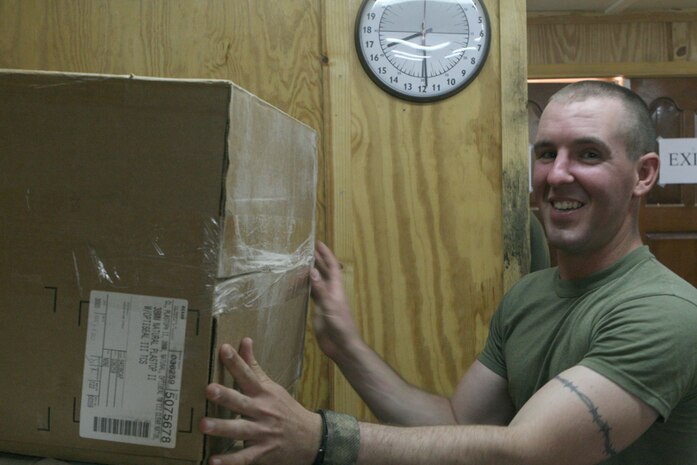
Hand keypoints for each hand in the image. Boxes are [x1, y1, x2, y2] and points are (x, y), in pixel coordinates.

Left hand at [200, 338, 321, 464]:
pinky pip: (244, 457)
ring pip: (240, 429)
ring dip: (222, 427)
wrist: (310, 438)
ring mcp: (262, 432)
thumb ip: (254, 366)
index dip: (236, 362)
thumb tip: (244, 340)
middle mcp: (262, 411)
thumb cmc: (286, 409)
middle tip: (209, 389)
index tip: (224, 349)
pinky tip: (213, 461)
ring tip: (203, 424)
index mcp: (264, 393)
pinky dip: (229, 461)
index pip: (248, 374)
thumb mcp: (272, 386)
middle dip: (226, 396)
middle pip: (242, 402)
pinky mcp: (262, 452)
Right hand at [310, 241, 361, 360]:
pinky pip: (312, 295)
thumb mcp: (330, 306)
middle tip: (307, 251)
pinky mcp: (319, 311)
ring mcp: (325, 302)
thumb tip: (313, 270)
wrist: (342, 346)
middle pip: (324, 273)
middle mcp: (331, 293)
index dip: (326, 255)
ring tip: (300, 264)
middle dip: (317, 261)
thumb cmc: (340, 326)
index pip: (332, 267)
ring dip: (310, 273)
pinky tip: (299, 286)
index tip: (319, 244)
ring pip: (317, 283)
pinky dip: (306, 288)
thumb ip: (321, 289)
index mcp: (336, 289)